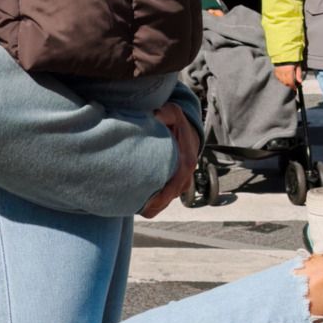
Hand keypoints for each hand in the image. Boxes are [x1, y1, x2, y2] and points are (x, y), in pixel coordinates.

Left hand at [141, 100, 199, 217]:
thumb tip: (155, 115)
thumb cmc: (176, 122)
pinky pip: (166, 199)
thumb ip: (165, 113)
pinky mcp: (176, 185)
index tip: (147, 204)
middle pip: (169, 198)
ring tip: (134, 208)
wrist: (188, 131)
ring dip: (153, 206)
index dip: (161, 197)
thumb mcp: (173, 113)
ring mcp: (182, 183)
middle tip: (136, 209)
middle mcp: (186, 176)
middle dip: (154, 206)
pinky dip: (155, 203)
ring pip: (167, 201)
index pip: (175, 185)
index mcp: (186, 162)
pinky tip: (139, 204)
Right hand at [273, 62, 303, 88]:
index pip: (291, 82)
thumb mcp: (298, 65)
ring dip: (285, 82)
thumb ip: (299, 74)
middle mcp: (283, 72)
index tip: (295, 89)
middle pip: (286, 82)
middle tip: (293, 85)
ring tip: (288, 81)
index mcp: (289, 71)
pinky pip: (278, 77)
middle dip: (290, 84)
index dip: (293, 87)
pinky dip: (281, 79)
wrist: (284, 52)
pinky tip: (283, 78)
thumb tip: (300, 82)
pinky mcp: (275, 70)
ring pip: (281, 81)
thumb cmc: (293, 59)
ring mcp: (278, 71)